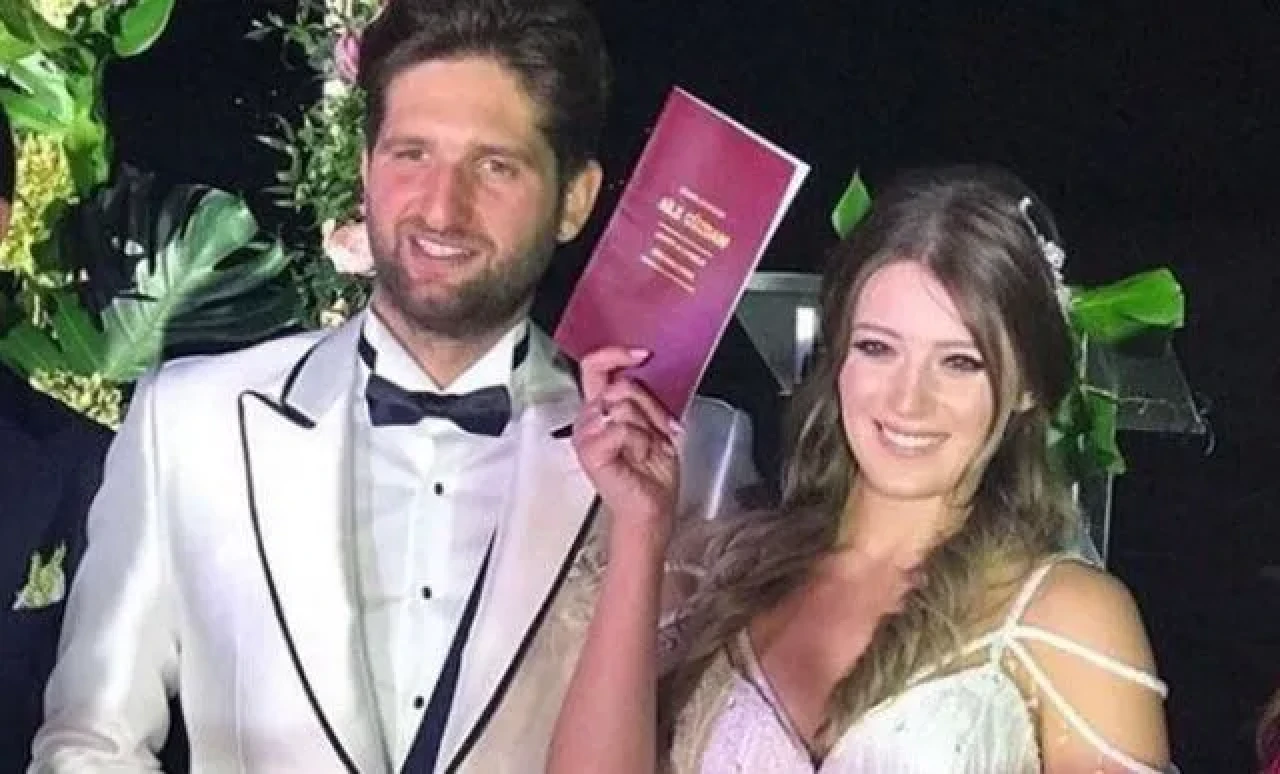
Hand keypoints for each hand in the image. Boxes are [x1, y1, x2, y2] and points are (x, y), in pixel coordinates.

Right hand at [572, 347, 681, 553]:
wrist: (652, 507)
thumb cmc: (652, 471)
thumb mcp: (656, 424)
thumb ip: (644, 398)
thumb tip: (640, 371)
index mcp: (601, 408)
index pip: (595, 367)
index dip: (615, 354)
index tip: (641, 353)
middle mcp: (589, 418)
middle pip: (619, 386)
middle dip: (648, 408)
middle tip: (656, 433)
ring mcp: (585, 434)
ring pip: (624, 406)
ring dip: (647, 430)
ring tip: (644, 451)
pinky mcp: (588, 451)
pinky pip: (622, 428)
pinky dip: (640, 443)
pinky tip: (637, 459)